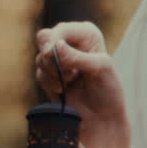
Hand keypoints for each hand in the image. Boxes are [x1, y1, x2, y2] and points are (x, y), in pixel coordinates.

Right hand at [34, 21, 130, 147]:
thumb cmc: (107, 90)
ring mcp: (59, 58)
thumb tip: (55, 46)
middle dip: (50, 57)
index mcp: (87, 34)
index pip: (61, 30)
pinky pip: (39, 73)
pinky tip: (63, 89)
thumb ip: (76, 57)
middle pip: (44, 38)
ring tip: (71, 81)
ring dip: (53, 73)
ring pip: (40, 57)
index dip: (53, 41)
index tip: (52, 55)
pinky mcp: (50, 74)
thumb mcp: (98, 69)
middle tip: (61, 72)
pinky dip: (49, 82)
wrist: (101, 118)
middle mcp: (71, 42)